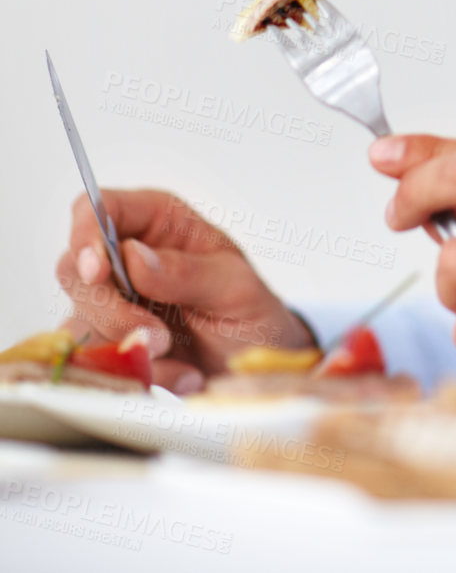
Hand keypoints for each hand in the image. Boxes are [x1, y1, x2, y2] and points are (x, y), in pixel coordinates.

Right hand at [55, 189, 316, 393]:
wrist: (253, 366)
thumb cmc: (251, 313)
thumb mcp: (236, 289)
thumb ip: (188, 272)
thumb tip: (134, 255)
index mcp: (159, 220)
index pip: (99, 207)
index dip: (87, 235)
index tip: (98, 274)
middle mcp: (128, 255)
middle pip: (75, 269)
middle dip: (111, 311)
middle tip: (160, 337)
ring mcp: (113, 301)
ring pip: (79, 320)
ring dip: (128, 348)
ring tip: (179, 357)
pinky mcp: (108, 342)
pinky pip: (95, 361)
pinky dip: (135, 374)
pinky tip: (179, 373)